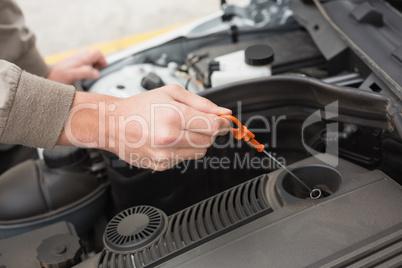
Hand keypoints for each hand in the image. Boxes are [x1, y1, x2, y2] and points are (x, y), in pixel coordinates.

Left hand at [46, 50, 106, 84]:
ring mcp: (74, 60)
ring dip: (92, 64)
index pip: (98, 53)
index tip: (103, 71)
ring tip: (90, 74)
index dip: (103, 61)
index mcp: (80, 58)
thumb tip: (97, 73)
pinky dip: (85, 67)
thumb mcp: (72, 75)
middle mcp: (78, 57)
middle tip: (98, 72)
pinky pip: (82, 62)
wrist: (45, 77)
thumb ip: (85, 72)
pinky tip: (82, 75)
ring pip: (88, 58)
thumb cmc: (57, 77)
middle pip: (94, 54)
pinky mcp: (70, 64)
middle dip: (99, 63)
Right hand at [58, 85, 231, 170]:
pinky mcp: (161, 165)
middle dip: (209, 131)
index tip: (223, 122)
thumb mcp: (171, 93)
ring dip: (197, 141)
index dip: (222, 124)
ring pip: (200, 152)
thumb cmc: (139, 106)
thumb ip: (201, 103)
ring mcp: (165, 154)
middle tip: (198, 122)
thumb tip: (222, 112)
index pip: (214, 127)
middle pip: (209, 140)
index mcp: (174, 116)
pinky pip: (185, 159)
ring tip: (180, 130)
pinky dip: (183, 150)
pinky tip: (170, 140)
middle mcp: (170, 138)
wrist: (113, 123)